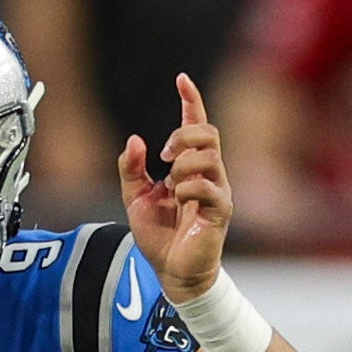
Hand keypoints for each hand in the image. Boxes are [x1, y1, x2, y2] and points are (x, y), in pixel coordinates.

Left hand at [119, 73, 230, 300]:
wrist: (171, 272)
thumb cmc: (159, 236)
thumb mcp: (135, 198)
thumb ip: (131, 169)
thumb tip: (135, 140)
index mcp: (190, 167)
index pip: (197, 125)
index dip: (191, 100)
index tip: (181, 78)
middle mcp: (209, 174)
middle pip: (208, 133)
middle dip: (183, 135)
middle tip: (163, 156)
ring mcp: (218, 191)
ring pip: (209, 155)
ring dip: (183, 162)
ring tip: (171, 184)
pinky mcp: (220, 211)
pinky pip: (209, 186)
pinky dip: (188, 187)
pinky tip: (178, 198)